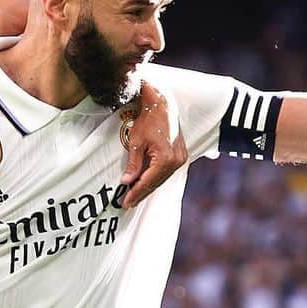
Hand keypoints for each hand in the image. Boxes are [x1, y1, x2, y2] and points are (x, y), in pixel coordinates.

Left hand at [119, 79, 187, 209]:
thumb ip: (133, 165)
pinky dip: (155, 178)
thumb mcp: (135, 143)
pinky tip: (145, 183)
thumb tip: (127, 181)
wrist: (162, 104)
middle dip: (141, 193)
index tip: (125, 202)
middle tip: (128, 203)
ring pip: (161, 179)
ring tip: (135, 195)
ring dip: (148, 187)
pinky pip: (166, 172)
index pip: (148, 181)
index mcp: (165, 158)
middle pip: (156, 183)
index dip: (135, 193)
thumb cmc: (148, 119)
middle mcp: (176, 161)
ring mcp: (180, 158)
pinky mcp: (180, 155)